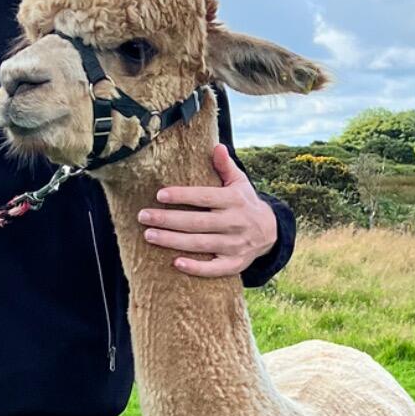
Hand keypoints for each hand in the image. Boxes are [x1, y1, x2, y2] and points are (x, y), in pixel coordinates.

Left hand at [137, 144, 279, 278]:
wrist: (270, 232)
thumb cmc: (245, 203)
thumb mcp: (239, 183)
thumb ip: (226, 166)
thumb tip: (216, 146)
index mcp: (234, 201)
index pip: (205, 197)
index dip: (182, 196)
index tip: (159, 195)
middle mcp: (235, 223)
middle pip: (196, 222)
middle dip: (168, 220)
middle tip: (143, 216)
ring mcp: (235, 245)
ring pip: (200, 244)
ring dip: (173, 241)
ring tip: (149, 235)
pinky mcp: (235, 264)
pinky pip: (214, 269)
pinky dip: (196, 268)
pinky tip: (176, 263)